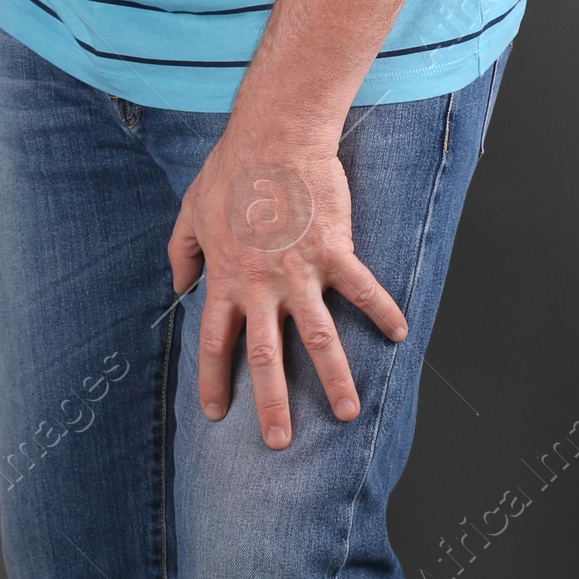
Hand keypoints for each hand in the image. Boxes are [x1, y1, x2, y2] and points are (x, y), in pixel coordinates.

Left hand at [167, 121, 407, 447]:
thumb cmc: (231, 169)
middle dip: (272, 403)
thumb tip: (178, 284)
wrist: (274, 136)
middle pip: (266, 357)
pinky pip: (363, 289)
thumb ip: (182, 251)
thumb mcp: (191, 209)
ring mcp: (300, 271)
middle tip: (278, 442)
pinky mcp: (334, 251)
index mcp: (226, 277)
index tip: (216, 412)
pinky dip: (383, 311)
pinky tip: (400, 334)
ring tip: (346, 412)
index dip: (214, 379)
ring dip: (333, 378)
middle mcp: (262, 284)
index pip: (217, 341)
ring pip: (319, 337)